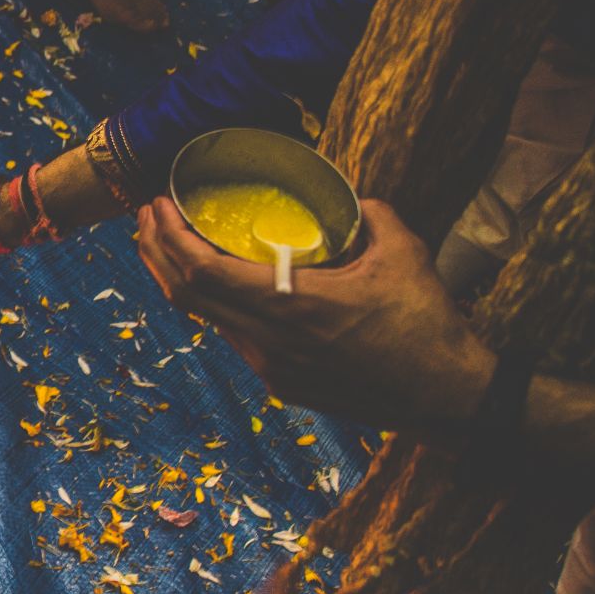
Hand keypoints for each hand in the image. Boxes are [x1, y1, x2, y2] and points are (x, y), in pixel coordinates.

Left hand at [135, 196, 495, 434]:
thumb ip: (368, 213)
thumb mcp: (403, 252)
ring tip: (169, 244)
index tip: (157, 207)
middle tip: (148, 217)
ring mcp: (271, 369)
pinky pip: (236, 338)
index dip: (170, 239)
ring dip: (181, 281)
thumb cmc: (428, 325)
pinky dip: (216, 306)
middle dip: (158, 252)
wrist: (446, 398)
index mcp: (290, 308)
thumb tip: (346, 195)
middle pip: (187, 297)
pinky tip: (219, 285)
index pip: (202, 274)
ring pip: (207, 320)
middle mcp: (269, 343)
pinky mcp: (282, 384)